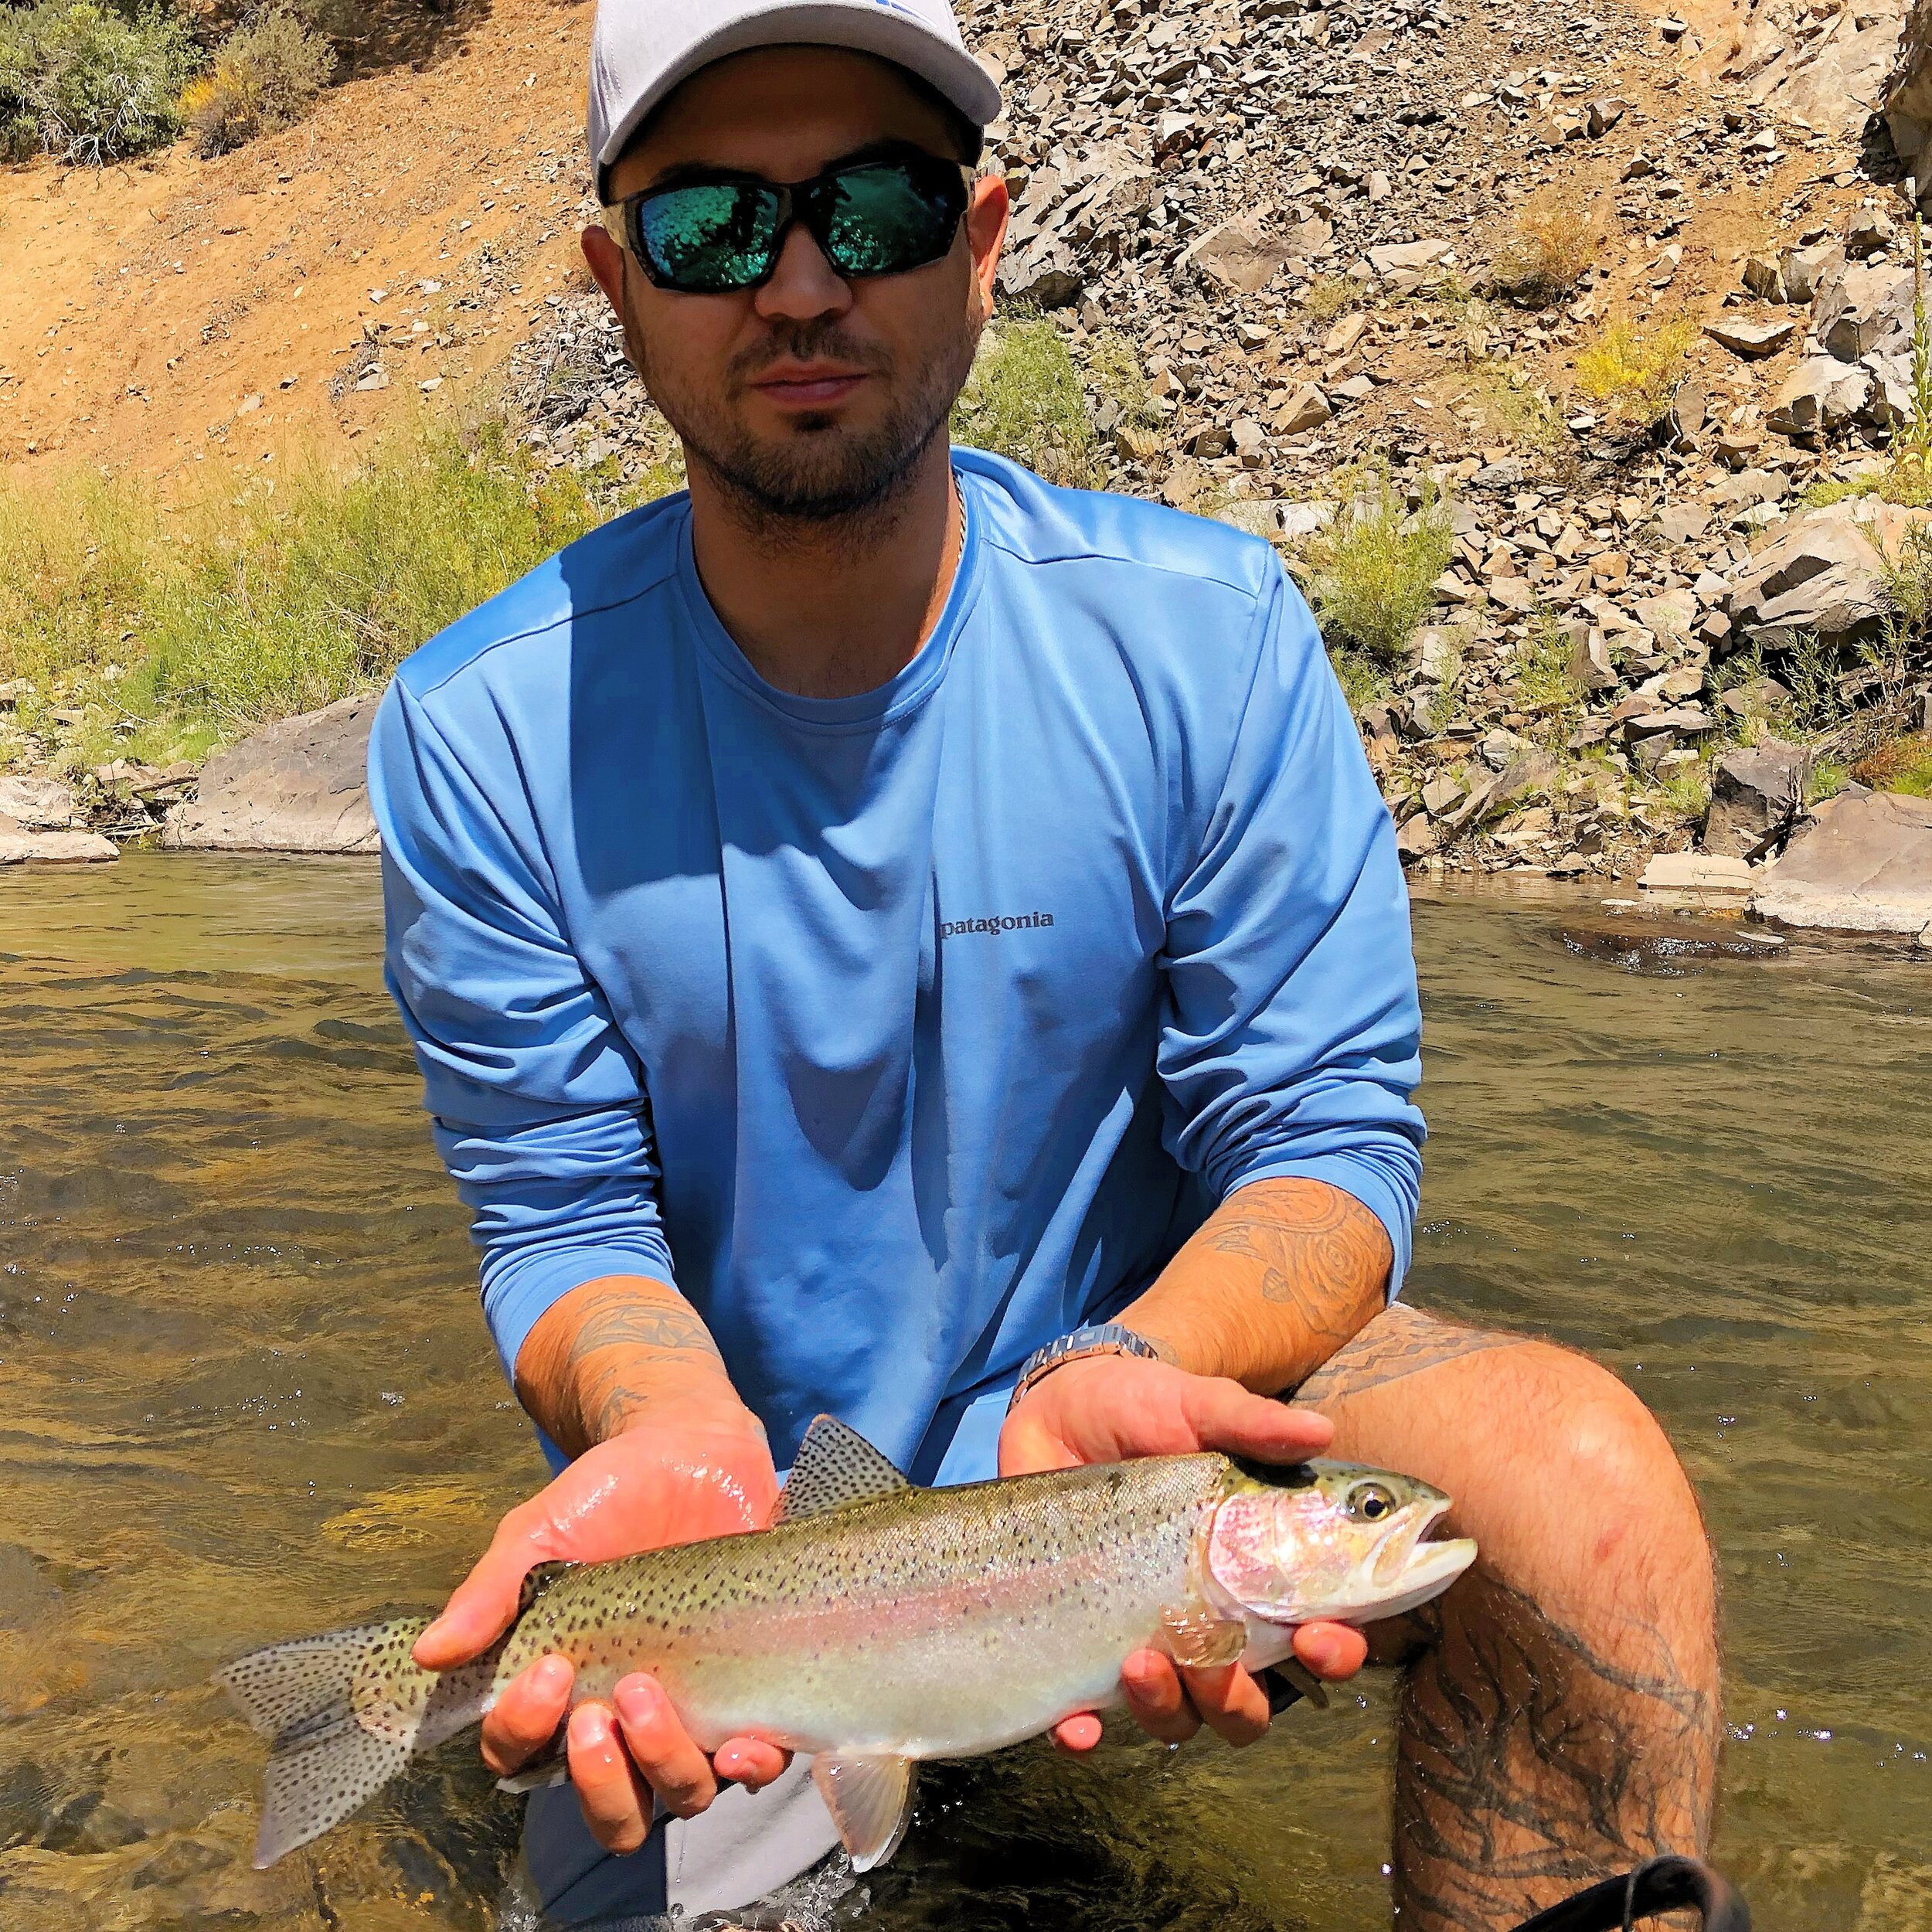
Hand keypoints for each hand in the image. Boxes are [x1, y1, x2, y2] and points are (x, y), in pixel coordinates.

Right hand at [413, 1404, 790, 1851]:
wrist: (690, 1447)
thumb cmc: (607, 1494)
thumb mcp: (541, 1532)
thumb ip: (492, 1592)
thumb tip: (429, 1653)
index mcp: (564, 1690)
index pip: (525, 1754)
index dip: (524, 1733)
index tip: (546, 1673)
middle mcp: (626, 1719)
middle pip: (612, 1809)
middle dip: (601, 1781)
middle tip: (599, 1713)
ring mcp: (695, 1709)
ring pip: (682, 1795)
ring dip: (665, 1767)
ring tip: (652, 1700)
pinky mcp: (753, 1690)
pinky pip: (760, 1763)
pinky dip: (753, 1768)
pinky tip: (744, 1745)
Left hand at [998, 1353, 1368, 1751]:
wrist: (1061, 1405)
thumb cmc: (1145, 1407)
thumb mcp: (1198, 1408)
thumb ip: (1252, 1424)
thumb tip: (1319, 1431)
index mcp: (1256, 1572)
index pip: (1317, 1633)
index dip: (1334, 1651)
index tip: (1320, 1637)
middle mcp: (1210, 1622)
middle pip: (1247, 1702)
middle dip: (1239, 1699)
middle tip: (1215, 1659)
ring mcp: (1144, 1639)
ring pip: (1178, 1718)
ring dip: (1168, 1709)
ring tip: (1140, 1662)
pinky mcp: (1080, 1645)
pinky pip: (1086, 1719)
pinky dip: (1084, 1735)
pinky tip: (1078, 1726)